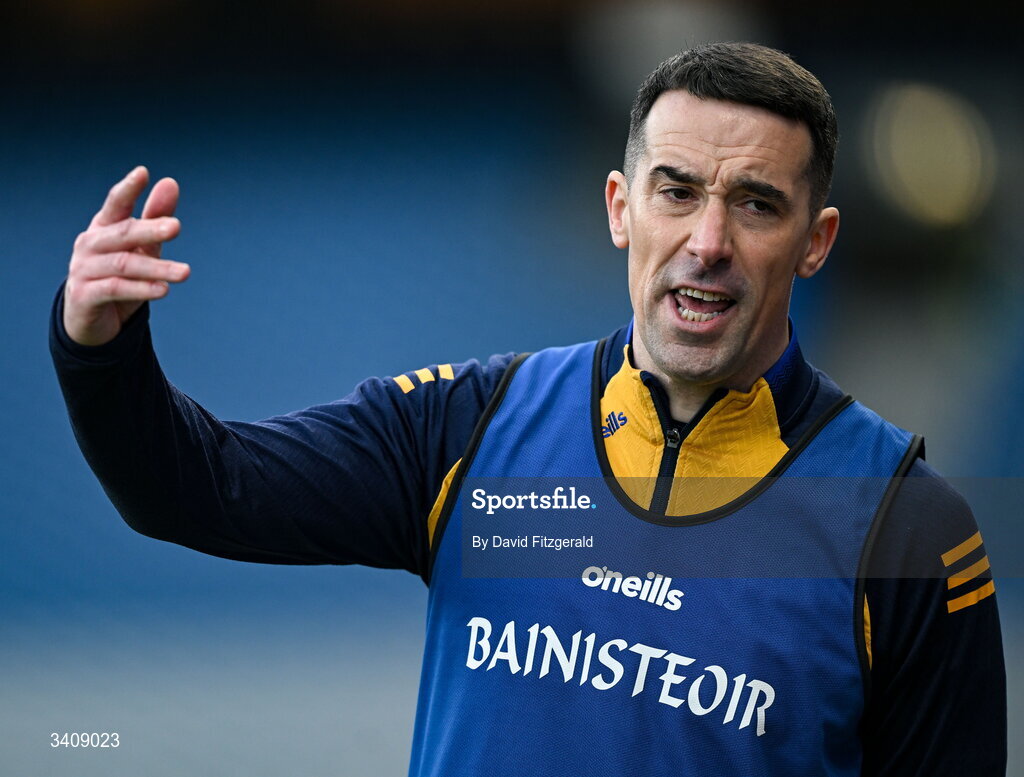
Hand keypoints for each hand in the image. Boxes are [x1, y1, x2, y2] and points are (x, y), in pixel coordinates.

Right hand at [63, 166, 189, 345]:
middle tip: (176, 227)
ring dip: (157, 268)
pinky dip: (141, 289)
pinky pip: (116, 289)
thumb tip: (170, 182)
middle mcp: (89, 245)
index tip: (143, 172)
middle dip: (149, 229)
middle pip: (122, 233)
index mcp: (103, 228)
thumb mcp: (142, 248)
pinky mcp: (85, 295)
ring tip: (185, 272)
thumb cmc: (119, 277)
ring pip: (123, 264)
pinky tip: (164, 290)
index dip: (128, 189)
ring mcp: (83, 269)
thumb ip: (155, 218)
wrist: (92, 321)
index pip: (116, 204)